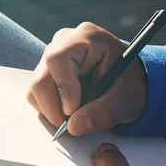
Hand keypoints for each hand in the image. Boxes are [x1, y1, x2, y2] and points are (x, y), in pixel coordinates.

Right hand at [26, 22, 147, 134]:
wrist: (127, 81)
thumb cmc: (128, 84)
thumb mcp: (125, 99)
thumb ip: (103, 112)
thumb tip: (74, 127)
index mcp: (88, 37)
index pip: (59, 59)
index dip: (63, 88)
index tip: (72, 111)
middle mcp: (64, 41)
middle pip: (42, 76)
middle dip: (53, 106)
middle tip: (69, 125)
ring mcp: (52, 54)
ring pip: (36, 87)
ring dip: (50, 109)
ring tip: (74, 117)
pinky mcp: (47, 70)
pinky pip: (36, 93)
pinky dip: (48, 108)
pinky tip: (69, 111)